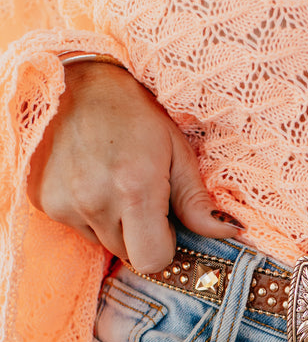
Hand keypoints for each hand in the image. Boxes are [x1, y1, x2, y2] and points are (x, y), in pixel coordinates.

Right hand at [27, 62, 242, 272]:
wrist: (78, 81)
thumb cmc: (137, 114)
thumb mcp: (177, 152)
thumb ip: (198, 201)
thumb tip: (230, 231)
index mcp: (134, 189)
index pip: (153, 261)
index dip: (165, 245)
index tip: (166, 221)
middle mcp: (94, 201)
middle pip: (128, 255)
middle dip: (141, 235)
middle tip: (143, 196)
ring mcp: (63, 203)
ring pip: (103, 242)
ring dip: (115, 224)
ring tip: (115, 182)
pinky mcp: (43, 200)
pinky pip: (77, 227)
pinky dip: (89, 212)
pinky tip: (92, 178)